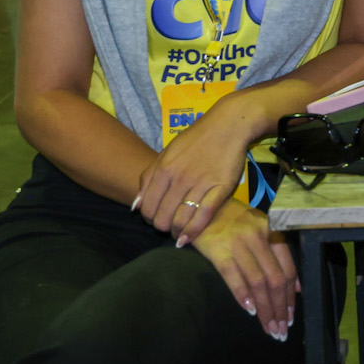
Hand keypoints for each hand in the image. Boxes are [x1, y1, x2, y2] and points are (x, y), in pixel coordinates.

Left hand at [135, 94, 262, 238]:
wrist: (228, 124)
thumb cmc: (196, 138)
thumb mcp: (167, 152)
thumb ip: (148, 177)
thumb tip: (135, 206)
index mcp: (164, 168)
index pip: (147, 207)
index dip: (148, 219)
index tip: (155, 219)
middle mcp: (180, 178)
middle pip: (162, 217)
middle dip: (162, 227)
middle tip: (167, 227)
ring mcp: (200, 183)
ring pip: (180, 219)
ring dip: (176, 232)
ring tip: (177, 234)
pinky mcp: (221, 188)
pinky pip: (204, 215)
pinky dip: (193, 231)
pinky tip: (187, 238)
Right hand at [194, 201, 298, 341]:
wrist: (204, 205)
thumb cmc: (236, 222)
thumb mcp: (262, 231)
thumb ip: (278, 255)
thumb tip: (296, 288)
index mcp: (272, 232)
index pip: (288, 270)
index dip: (290, 297)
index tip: (290, 317)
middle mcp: (258, 236)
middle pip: (275, 279)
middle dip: (280, 308)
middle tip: (280, 330)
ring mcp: (238, 242)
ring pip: (258, 281)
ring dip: (265, 308)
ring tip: (268, 327)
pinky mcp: (218, 248)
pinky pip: (233, 274)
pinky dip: (242, 294)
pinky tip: (249, 310)